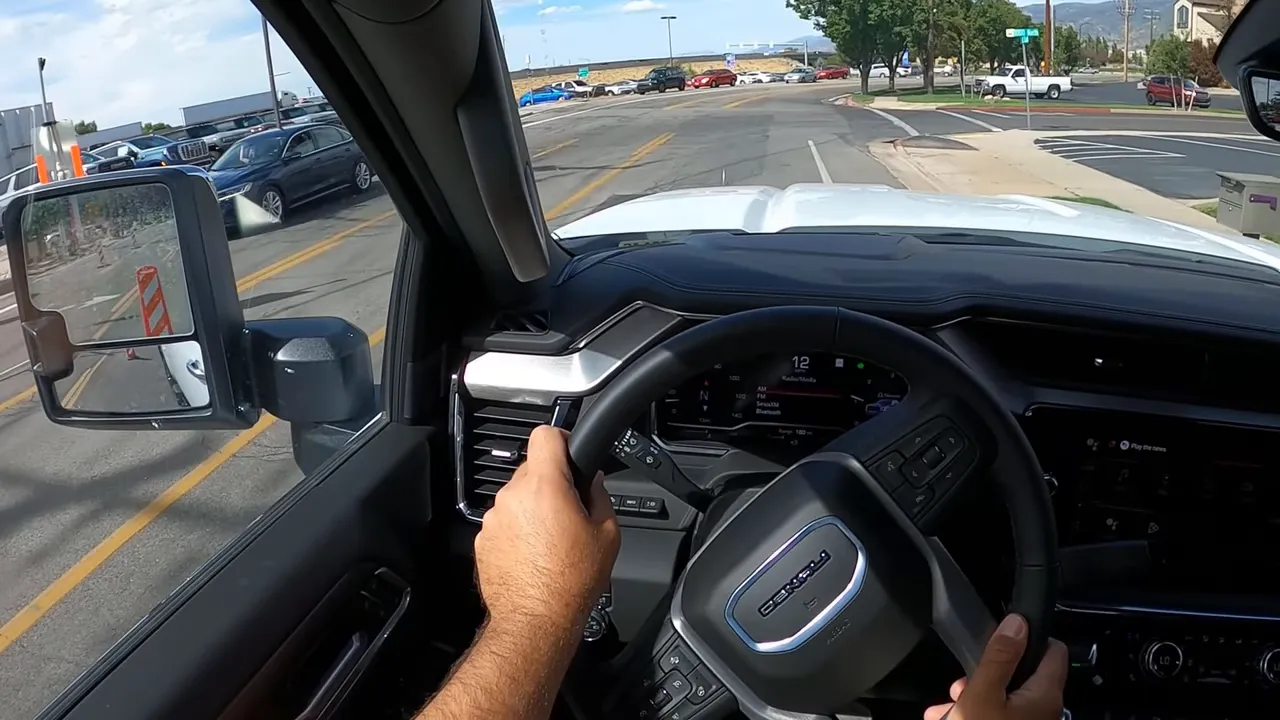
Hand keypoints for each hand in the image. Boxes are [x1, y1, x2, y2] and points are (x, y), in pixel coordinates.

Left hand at [474, 425, 620, 633]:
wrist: (535, 620)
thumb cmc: (570, 582)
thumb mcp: (607, 534)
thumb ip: (600, 495)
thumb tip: (593, 480)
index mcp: (544, 486)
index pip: (545, 434)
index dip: (561, 438)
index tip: (570, 451)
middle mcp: (513, 496)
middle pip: (532, 468)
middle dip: (551, 482)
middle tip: (570, 510)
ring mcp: (494, 518)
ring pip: (518, 496)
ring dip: (533, 508)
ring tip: (552, 539)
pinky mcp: (483, 538)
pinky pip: (505, 520)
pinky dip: (518, 529)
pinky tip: (534, 552)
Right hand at [924, 614, 1067, 719]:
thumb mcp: (983, 693)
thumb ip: (1000, 656)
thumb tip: (1018, 623)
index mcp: (1044, 694)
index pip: (1053, 650)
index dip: (1028, 636)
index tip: (1002, 635)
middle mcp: (1044, 711)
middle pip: (1020, 675)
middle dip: (986, 673)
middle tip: (961, 681)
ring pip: (1003, 699)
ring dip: (973, 696)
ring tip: (945, 707)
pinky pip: (996, 717)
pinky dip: (975, 714)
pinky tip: (949, 718)